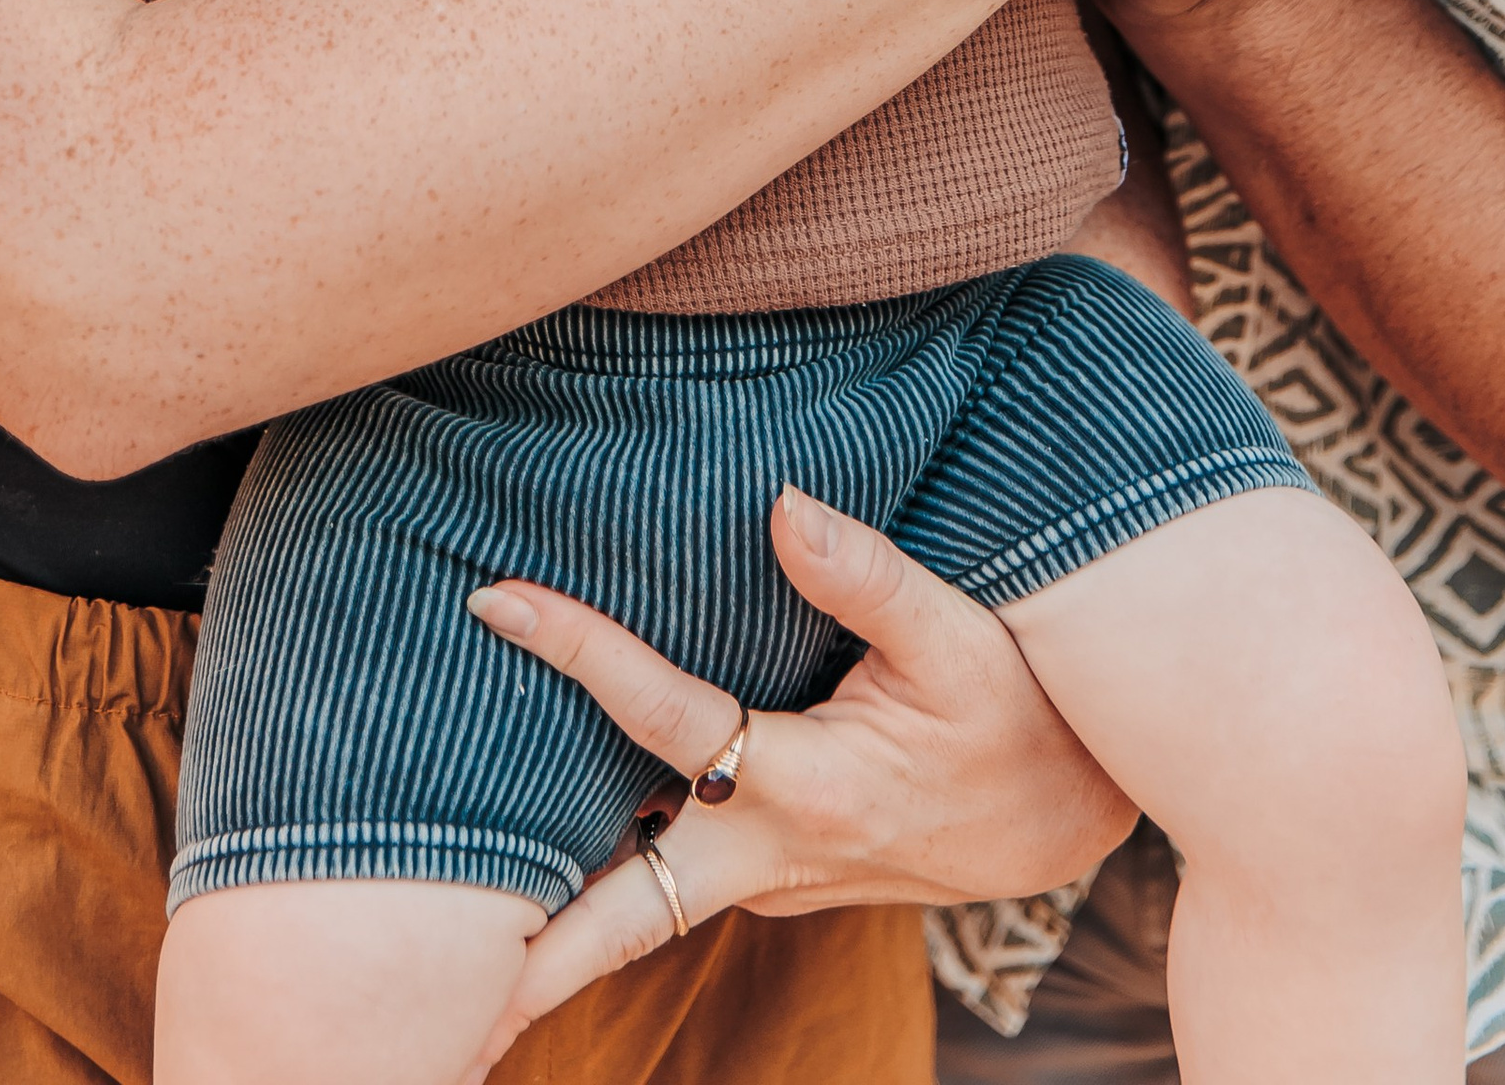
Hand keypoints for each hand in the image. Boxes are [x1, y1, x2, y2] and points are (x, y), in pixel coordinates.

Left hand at [465, 487, 1130, 1070]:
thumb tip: (781, 504)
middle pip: (627, 911)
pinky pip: (678, 877)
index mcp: (811, 788)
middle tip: (433, 999)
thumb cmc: (1024, 716)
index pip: (667, 716)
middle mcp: (775, 854)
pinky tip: (548, 843)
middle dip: (531, 959)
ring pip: (645, 900)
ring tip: (443, 919)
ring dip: (557, 916)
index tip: (496, 598)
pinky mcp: (781, 876)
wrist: (1072, 815)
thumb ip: (870, 575)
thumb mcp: (965, 638)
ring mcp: (775, 879)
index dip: (580, 651)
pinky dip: (613, 869)